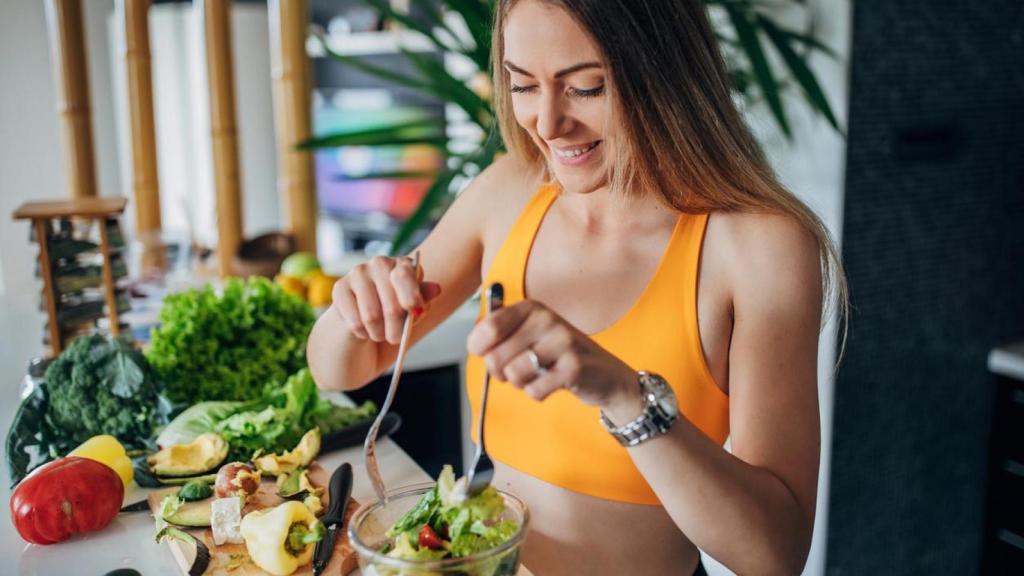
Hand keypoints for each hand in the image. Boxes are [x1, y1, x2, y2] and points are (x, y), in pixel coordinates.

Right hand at [330, 255, 441, 343]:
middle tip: (396, 339)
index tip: (414, 313)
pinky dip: (363, 333)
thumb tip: (436, 289)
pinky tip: (364, 330)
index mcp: (403, 265)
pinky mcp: (339, 288)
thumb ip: (423, 299)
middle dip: (396, 329)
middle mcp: (380, 263)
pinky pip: (355, 321)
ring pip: (372, 316)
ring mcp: (358, 273)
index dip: (411, 298)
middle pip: (391, 304)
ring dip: (379, 334)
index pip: (405, 276)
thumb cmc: (394, 315)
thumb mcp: (413, 310)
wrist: (364, 325)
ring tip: (380, 334)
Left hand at [466, 300, 641, 413]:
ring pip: (513, 375)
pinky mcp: (574, 367)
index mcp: (532, 308)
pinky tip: (554, 383)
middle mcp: (547, 319)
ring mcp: (562, 342)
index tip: (491, 353)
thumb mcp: (529, 334)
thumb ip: (499, 333)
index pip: (487, 328)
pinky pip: (534, 390)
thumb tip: (474, 340)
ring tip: (539, 374)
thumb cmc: (558, 355)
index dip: (481, 349)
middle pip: (495, 357)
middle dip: (502, 372)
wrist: (604, 374)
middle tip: (521, 368)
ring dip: (521, 383)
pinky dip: (538, 393)